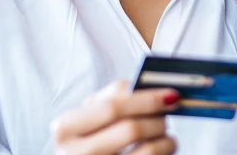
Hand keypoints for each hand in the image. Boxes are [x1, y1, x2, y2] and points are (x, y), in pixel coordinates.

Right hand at [51, 80, 179, 154]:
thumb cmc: (87, 139)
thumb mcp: (89, 115)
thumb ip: (113, 96)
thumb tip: (152, 87)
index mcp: (65, 128)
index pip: (111, 108)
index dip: (146, 99)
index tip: (171, 94)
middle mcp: (75, 154)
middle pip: (131, 129)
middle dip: (157, 117)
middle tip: (171, 111)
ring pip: (149, 150)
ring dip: (166, 138)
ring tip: (165, 134)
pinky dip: (165, 151)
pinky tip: (163, 148)